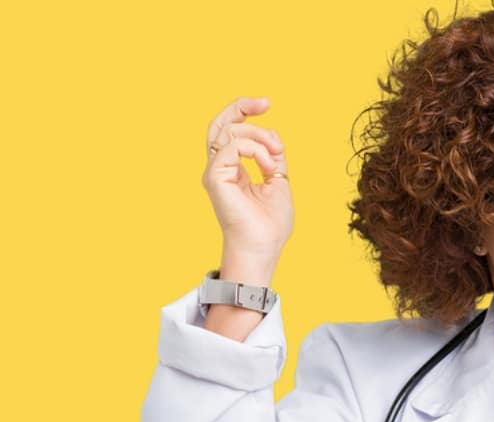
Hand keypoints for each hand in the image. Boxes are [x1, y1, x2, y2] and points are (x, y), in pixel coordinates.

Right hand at [202, 96, 291, 273]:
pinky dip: (256, 150)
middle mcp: (219, 168)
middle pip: (220, 123)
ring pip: (230, 131)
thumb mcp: (279, 180)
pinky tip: (268, 166)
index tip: (266, 104)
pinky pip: (234, 146)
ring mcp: (214, 172)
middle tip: (265, 103)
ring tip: (274, 157)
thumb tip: (272, 135)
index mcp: (232, 169)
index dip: (244, 111)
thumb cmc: (270, 223)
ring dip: (260, 136)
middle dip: (241, 106)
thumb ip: (273, 156)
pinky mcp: (214, 177)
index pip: (230, 131)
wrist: (263, 246)